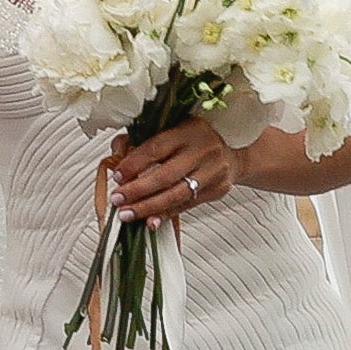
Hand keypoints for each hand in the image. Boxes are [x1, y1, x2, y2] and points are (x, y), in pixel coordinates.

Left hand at [106, 118, 241, 222]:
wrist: (233, 154)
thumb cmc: (196, 141)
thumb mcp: (172, 128)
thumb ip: (142, 139)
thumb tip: (116, 157)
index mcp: (188, 130)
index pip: (156, 148)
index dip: (134, 164)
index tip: (118, 177)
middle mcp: (203, 150)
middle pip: (165, 175)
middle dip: (137, 191)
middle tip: (118, 200)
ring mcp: (213, 171)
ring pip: (176, 194)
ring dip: (148, 207)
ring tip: (128, 214)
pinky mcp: (217, 190)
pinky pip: (186, 206)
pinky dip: (166, 215)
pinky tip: (150, 221)